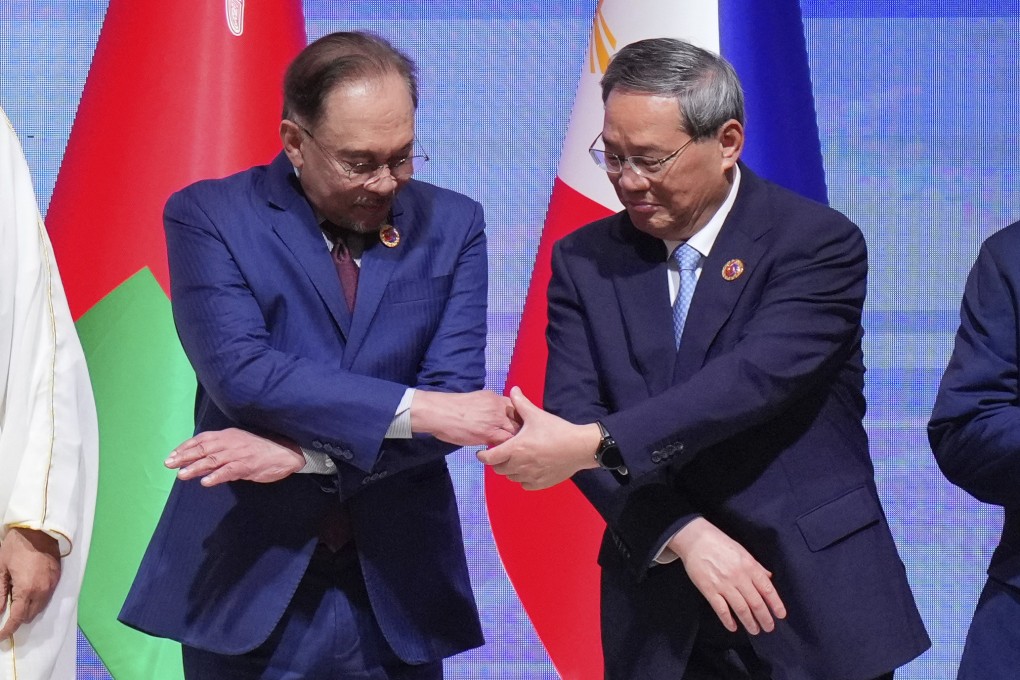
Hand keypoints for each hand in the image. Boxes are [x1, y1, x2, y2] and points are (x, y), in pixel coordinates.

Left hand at [0, 527, 60, 638]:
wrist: (39, 529)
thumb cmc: (15, 547)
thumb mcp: (1, 570)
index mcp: (27, 590)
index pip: (18, 618)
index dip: (8, 630)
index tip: (0, 637)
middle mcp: (43, 591)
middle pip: (30, 615)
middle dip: (18, 619)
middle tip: (6, 613)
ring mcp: (53, 584)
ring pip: (40, 607)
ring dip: (28, 609)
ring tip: (16, 601)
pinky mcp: (58, 578)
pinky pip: (47, 596)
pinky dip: (37, 600)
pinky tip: (28, 591)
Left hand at [166, 428, 304, 486]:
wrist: (287, 452)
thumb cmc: (263, 448)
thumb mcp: (241, 443)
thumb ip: (224, 448)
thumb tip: (204, 456)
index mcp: (228, 435)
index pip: (202, 439)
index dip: (186, 446)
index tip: (172, 455)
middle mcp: (230, 442)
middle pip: (203, 448)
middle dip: (184, 456)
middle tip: (169, 464)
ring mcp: (238, 454)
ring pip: (212, 460)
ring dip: (195, 467)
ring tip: (181, 474)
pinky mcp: (247, 465)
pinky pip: (228, 471)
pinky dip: (216, 476)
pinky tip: (206, 482)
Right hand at [410, 389, 518, 446]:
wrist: (439, 412)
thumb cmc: (452, 407)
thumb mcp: (476, 399)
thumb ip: (489, 406)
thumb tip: (496, 415)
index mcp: (495, 397)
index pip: (516, 407)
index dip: (519, 418)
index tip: (519, 427)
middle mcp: (498, 407)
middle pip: (520, 420)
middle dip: (522, 430)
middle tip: (520, 440)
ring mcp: (495, 420)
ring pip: (515, 432)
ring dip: (516, 441)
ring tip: (513, 449)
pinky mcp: (488, 434)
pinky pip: (505, 443)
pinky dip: (506, 449)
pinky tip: (502, 453)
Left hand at [477, 386, 599, 489]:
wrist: (579, 447)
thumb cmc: (556, 430)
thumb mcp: (537, 415)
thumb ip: (521, 403)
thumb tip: (513, 389)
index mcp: (515, 449)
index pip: (490, 458)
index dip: (482, 456)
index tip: (482, 452)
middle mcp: (519, 466)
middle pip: (498, 469)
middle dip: (497, 462)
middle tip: (501, 453)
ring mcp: (530, 476)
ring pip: (511, 477)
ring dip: (509, 470)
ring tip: (516, 460)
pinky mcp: (540, 484)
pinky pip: (524, 484)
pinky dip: (522, 478)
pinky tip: (528, 469)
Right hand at [668, 517, 785, 634]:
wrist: (695, 540)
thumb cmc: (720, 544)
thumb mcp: (742, 551)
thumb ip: (756, 566)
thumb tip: (769, 578)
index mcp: (749, 566)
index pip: (767, 589)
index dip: (776, 604)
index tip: (781, 615)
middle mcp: (738, 576)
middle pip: (756, 602)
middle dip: (764, 618)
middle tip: (769, 628)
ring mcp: (723, 584)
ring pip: (741, 608)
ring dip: (749, 622)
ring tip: (755, 630)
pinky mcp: (708, 589)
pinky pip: (721, 609)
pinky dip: (728, 620)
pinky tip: (733, 627)